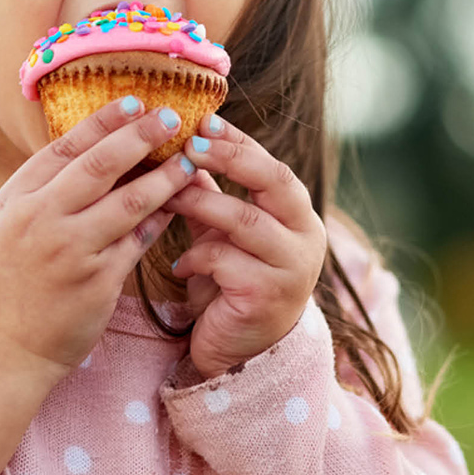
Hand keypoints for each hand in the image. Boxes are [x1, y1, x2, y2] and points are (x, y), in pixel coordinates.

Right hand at [0, 97, 197, 377]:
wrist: (1, 349)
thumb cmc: (6, 280)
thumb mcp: (7, 223)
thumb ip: (43, 188)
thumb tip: (94, 147)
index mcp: (16, 198)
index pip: (66, 146)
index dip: (104, 121)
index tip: (135, 101)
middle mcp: (41, 219)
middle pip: (101, 165)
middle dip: (141, 136)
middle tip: (172, 117)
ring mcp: (71, 251)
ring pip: (131, 202)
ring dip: (166, 177)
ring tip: (190, 160)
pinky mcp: (98, 282)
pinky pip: (139, 241)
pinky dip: (160, 221)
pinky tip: (178, 206)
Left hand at [164, 114, 327, 379]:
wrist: (242, 354)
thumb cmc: (233, 284)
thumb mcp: (222, 233)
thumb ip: (210, 193)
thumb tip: (183, 146)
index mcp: (298, 214)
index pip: (271, 164)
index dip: (238, 142)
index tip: (203, 120)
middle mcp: (305, 237)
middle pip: (274, 181)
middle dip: (230, 159)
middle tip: (190, 144)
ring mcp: (291, 268)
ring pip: (245, 220)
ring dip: (201, 203)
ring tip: (168, 196)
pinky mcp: (268, 296)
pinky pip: (227, 261)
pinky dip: (196, 257)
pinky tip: (179, 266)